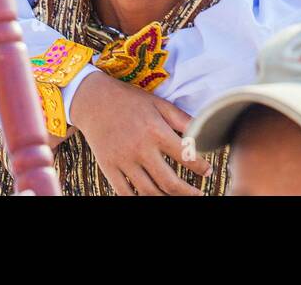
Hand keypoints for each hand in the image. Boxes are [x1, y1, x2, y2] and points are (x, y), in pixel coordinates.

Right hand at [70, 71, 210, 195]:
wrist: (94, 100)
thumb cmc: (131, 101)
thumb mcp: (159, 104)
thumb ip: (182, 119)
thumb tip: (204, 130)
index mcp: (156, 131)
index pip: (186, 156)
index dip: (200, 167)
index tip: (207, 171)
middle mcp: (140, 148)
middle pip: (169, 182)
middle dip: (187, 193)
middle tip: (198, 195)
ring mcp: (123, 161)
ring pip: (148, 192)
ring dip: (167, 199)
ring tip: (177, 197)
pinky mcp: (108, 168)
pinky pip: (125, 193)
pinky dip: (139, 200)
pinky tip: (152, 198)